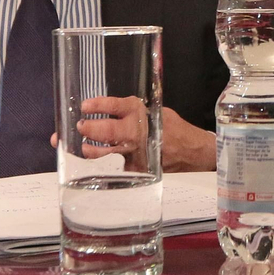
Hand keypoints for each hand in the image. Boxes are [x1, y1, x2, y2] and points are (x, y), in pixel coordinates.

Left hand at [49, 100, 215, 172]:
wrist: (192, 151)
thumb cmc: (173, 128)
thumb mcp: (157, 112)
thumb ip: (134, 113)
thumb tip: (108, 112)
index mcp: (142, 113)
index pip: (118, 106)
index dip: (100, 105)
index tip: (85, 106)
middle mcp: (139, 132)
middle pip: (111, 132)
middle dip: (93, 129)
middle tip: (81, 127)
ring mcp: (138, 153)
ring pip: (111, 152)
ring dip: (95, 151)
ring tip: (85, 149)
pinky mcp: (138, 169)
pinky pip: (119, 168)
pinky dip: (107, 167)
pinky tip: (97, 167)